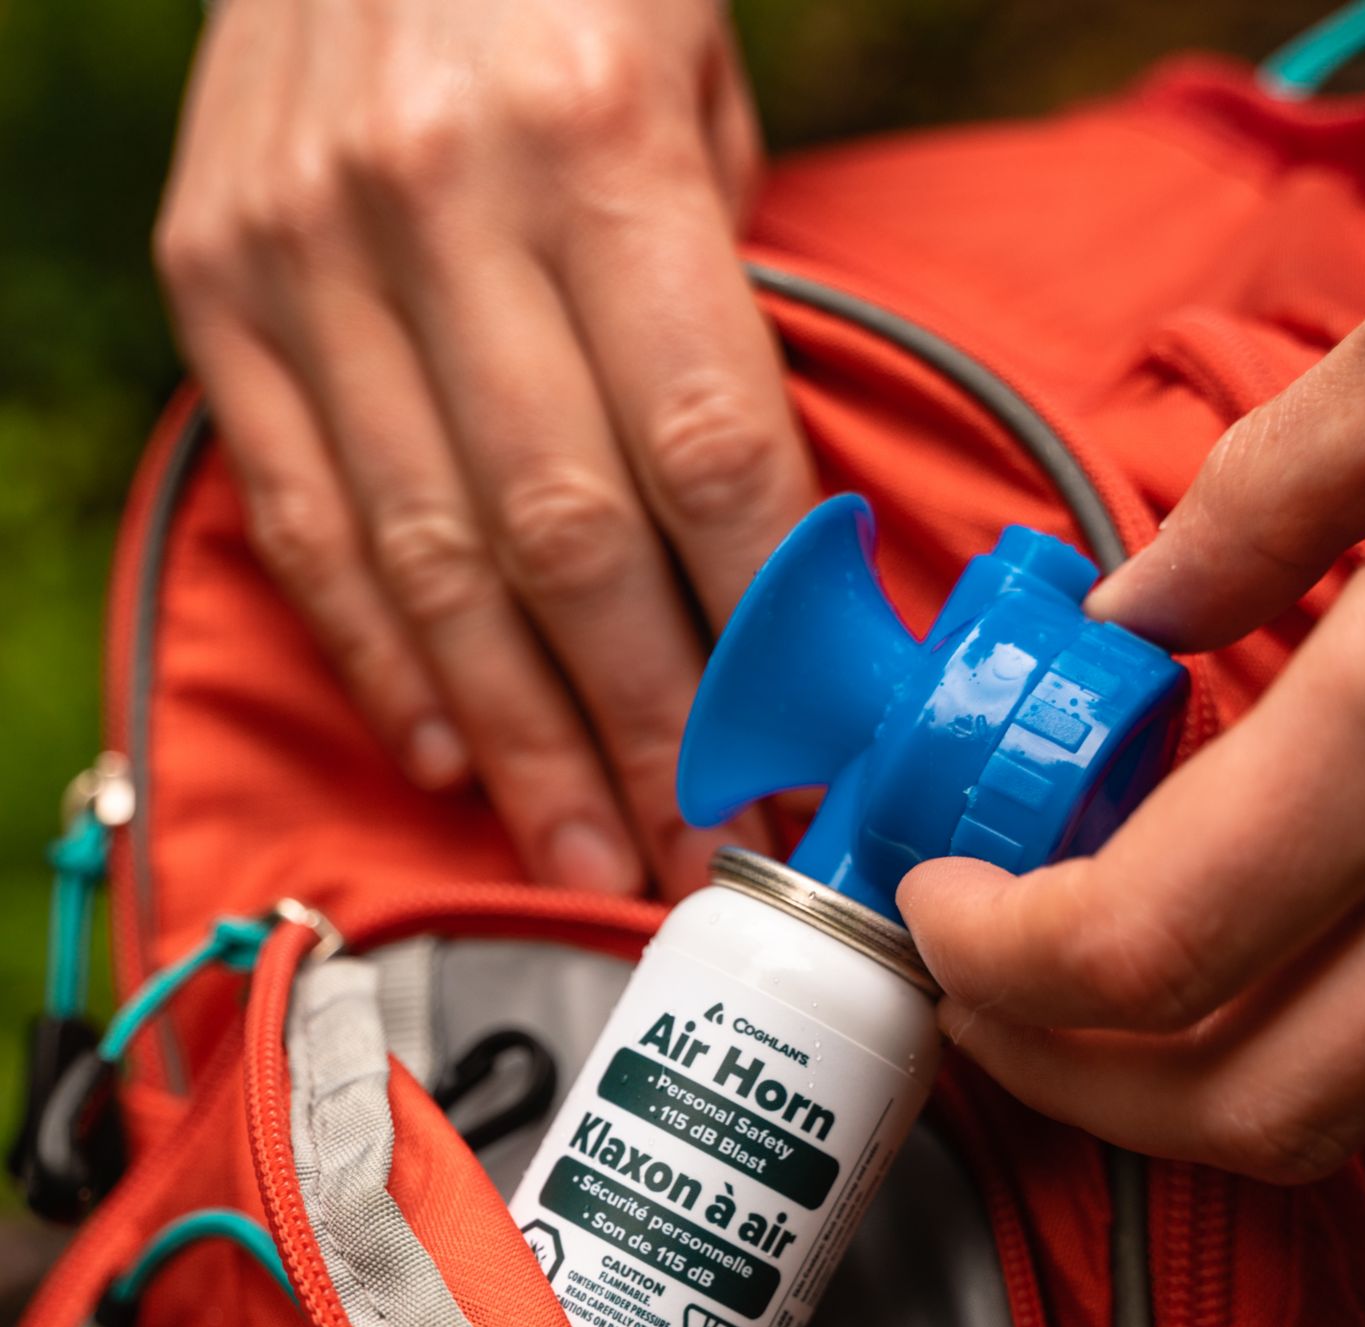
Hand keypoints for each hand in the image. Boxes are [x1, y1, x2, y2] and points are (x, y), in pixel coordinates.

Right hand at [156, 0, 812, 897]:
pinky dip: (377, 651)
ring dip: (519, 737)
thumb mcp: (702, 93)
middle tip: (703, 854)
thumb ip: (721, 308)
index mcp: (595, 147)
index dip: (763, 636)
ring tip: (586, 855)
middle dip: (647, 728)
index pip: (706, 457)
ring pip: (430, 558)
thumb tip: (763, 540)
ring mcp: (304, 250)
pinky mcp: (212, 279)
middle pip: (570, 541)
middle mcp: (437, 206)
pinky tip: (450, 753)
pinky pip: (302, 512)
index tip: (811, 756)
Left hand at [899, 102, 1364, 1181]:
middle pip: (1268, 1109)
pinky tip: (1315, 859)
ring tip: (1119, 925)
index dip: (1005, 965)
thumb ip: (1249, 509)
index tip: (943, 904)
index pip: (1164, 942)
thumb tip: (1133, 619)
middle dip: (1084, 1091)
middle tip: (997, 999)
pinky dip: (1355, 967)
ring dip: (1210, 1042)